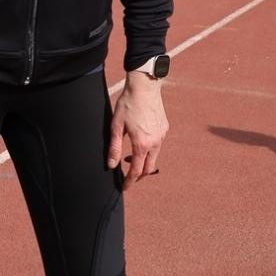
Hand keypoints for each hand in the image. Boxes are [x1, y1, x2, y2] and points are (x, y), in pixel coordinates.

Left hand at [108, 73, 167, 188]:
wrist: (145, 87)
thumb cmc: (127, 105)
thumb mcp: (116, 126)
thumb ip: (114, 147)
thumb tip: (111, 165)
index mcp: (142, 144)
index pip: (136, 171)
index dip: (130, 181)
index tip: (124, 188)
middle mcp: (155, 142)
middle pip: (149, 168)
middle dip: (139, 176)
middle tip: (129, 178)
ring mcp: (162, 135)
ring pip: (155, 156)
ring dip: (144, 161)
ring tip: (131, 158)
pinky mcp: (164, 128)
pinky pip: (158, 144)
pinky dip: (150, 149)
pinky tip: (141, 142)